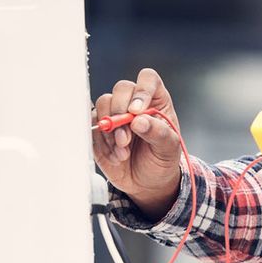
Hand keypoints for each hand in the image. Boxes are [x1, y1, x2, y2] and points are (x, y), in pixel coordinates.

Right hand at [91, 68, 183, 217]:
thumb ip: (158, 133)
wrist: (147, 182)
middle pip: (121, 89)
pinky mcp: (99, 129)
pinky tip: (116, 157)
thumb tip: (139, 120)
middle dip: (120, 113)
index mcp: (155, 101)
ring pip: (103, 104)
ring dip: (111, 131)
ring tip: (123, 152)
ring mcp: (114, 114)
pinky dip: (102, 144)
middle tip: (126, 139)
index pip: (148, 79)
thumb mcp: (168, 149)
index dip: (141, 90)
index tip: (137, 111)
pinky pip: (92, 126)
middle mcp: (133, 103)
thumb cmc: (161, 160)